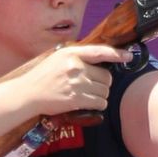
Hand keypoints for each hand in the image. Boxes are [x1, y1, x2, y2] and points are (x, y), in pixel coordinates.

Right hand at [13, 45, 133, 116]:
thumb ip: (78, 56)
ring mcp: (76, 83)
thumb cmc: (44, 75)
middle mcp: (76, 66)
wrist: (28, 93)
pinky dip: (98, 104)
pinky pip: (100, 102)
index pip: (100, 51)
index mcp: (72, 53)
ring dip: (100, 95)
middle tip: (90, 85)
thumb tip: (101, 59)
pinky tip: (88, 102)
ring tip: (87, 94)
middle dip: (102, 83)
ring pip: (105, 91)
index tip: (128, 56)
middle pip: (106, 76)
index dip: (117, 54)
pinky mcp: (76, 99)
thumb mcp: (58, 57)